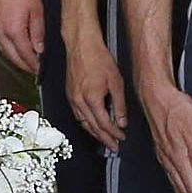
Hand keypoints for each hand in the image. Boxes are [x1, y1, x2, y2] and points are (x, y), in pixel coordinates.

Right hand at [0, 0, 45, 73]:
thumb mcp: (37, 9)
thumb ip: (38, 31)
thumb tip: (39, 48)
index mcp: (14, 31)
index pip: (25, 54)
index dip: (34, 64)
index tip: (40, 70)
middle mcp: (1, 33)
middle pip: (13, 57)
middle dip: (24, 65)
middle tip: (34, 70)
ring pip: (5, 51)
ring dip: (16, 58)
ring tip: (27, 61)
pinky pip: (0, 43)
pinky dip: (9, 49)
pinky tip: (15, 48)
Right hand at [63, 29, 125, 149]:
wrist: (82, 46)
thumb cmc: (98, 59)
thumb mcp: (116, 82)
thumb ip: (119, 104)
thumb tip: (122, 121)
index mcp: (91, 99)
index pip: (104, 124)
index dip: (114, 133)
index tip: (122, 138)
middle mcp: (79, 102)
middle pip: (92, 127)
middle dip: (104, 138)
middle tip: (114, 146)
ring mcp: (72, 99)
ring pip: (83, 123)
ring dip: (94, 133)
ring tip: (104, 139)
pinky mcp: (69, 94)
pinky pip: (77, 115)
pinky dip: (86, 123)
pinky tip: (92, 125)